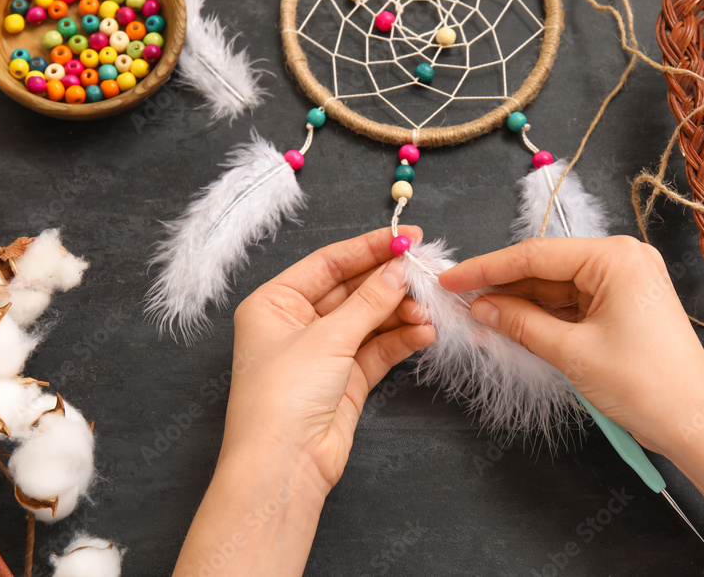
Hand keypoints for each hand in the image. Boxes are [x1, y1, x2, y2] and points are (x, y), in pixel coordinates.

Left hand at [175, 227, 435, 576]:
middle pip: (352, 290)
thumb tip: (399, 270)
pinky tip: (424, 332)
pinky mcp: (346, 379)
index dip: (368, 248)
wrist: (283, 466)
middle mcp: (297, 324)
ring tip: (429, 310)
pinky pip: (379, 348)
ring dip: (400, 313)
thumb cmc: (282, 398)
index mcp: (275, 303)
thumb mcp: (327, 338)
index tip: (406, 237)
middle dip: (389, 282)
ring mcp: (323, 352)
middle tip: (425, 271)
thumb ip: (369, 301)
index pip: (328, 263)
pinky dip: (402, 339)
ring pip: (370, 319)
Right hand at [438, 236, 703, 456]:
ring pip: (556, 287)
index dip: (487, 268)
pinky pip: (573, 303)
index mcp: (616, 257)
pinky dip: (542, 317)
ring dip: (519, 304)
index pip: (536, 254)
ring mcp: (625, 282)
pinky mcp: (624, 305)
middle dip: (502, 287)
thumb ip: (521, 323)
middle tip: (458, 301)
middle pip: (545, 267)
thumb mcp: (572, 352)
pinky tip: (510, 326)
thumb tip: (481, 308)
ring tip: (478, 319)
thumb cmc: (645, 386)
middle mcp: (623, 259)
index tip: (450, 279)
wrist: (695, 425)